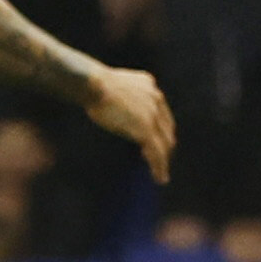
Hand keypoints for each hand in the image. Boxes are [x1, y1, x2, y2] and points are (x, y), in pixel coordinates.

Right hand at [78, 61, 177, 178]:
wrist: (93, 84)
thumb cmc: (94, 85)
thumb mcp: (115, 86)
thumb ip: (124, 96)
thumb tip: (115, 105)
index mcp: (149, 86)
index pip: (162, 114)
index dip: (161, 130)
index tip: (158, 142)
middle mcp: (156, 99)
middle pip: (167, 129)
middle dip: (165, 147)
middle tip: (161, 161)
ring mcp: (152, 114)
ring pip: (164, 144)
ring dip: (163, 160)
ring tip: (162, 174)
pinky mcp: (146, 128)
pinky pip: (156, 152)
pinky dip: (159, 166)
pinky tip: (159, 177)